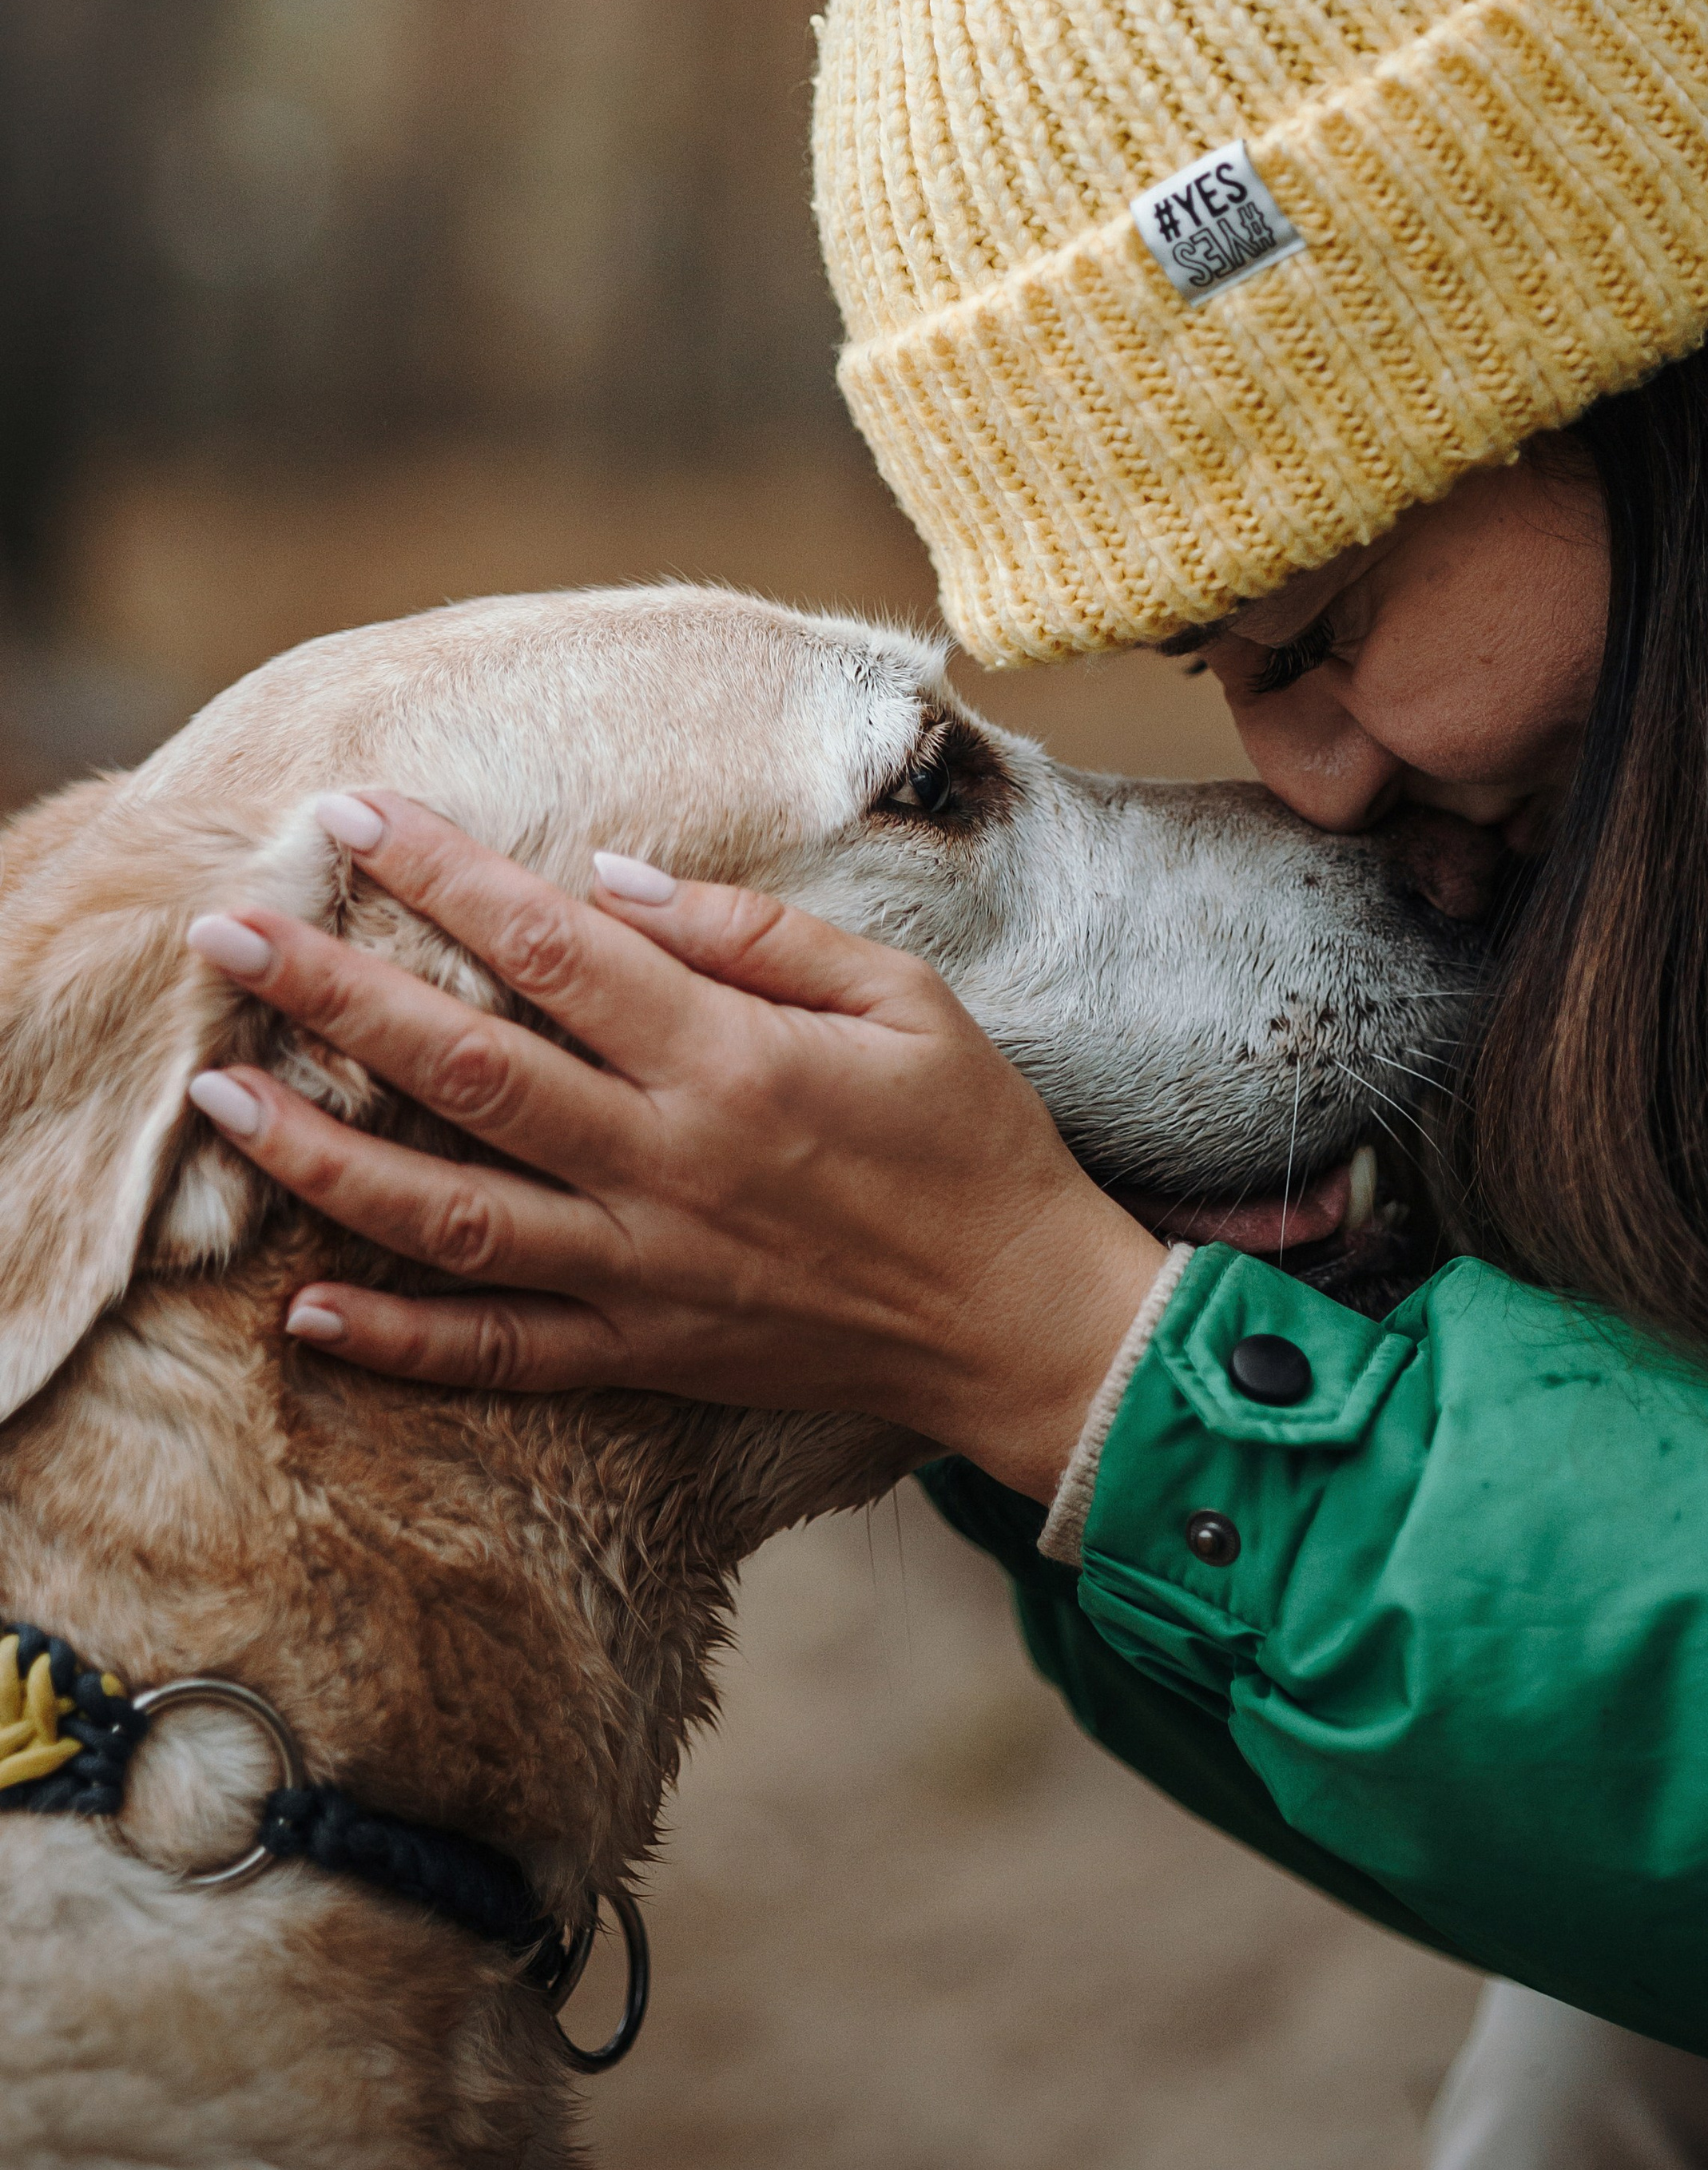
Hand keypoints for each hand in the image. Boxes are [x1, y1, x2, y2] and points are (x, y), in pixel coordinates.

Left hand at [183, 794, 1161, 1500]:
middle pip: (465, 1068)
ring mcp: (642, 1272)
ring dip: (322, 1157)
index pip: (552, 949)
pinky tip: (307, 1310)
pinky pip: (500, 1353)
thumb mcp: (905, 999)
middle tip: (227, 928)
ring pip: (447, 1216)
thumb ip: (758, 936)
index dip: (445, 875)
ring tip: (221, 1097)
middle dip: (333, 991)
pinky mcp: (644, 1355)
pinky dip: (398, 1340)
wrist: (1024, 1323)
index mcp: (730, 1062)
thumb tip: (613, 880)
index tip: (354, 814)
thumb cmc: (975, 1142)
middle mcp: (664, 1166)